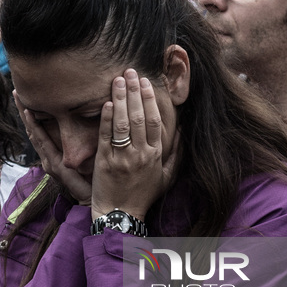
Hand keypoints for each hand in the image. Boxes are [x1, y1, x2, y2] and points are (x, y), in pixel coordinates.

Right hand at [13, 91, 91, 203]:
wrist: (93, 200)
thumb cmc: (91, 180)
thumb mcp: (83, 158)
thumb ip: (80, 143)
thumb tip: (88, 121)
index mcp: (54, 155)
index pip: (40, 131)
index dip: (32, 115)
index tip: (26, 98)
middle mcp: (48, 158)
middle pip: (33, 130)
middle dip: (24, 110)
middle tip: (16, 90)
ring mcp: (50, 162)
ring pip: (34, 133)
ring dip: (25, 114)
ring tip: (19, 97)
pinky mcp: (55, 166)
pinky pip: (43, 143)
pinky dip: (35, 127)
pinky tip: (30, 114)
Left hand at [90, 69, 178, 220]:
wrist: (121, 215)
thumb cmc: (144, 196)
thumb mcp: (166, 177)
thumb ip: (176, 154)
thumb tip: (181, 131)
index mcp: (155, 155)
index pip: (154, 121)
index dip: (151, 100)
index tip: (147, 83)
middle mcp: (140, 154)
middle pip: (139, 117)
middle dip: (135, 92)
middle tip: (131, 72)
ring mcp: (122, 158)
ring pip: (123, 124)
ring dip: (121, 99)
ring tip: (118, 80)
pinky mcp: (104, 163)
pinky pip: (106, 137)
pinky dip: (107, 119)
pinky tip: (107, 103)